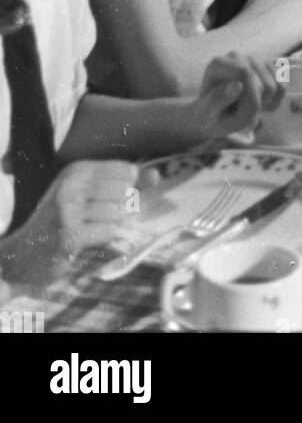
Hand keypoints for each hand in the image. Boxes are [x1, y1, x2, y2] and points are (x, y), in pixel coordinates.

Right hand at [3, 161, 137, 286]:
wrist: (23, 253)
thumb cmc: (60, 220)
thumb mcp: (86, 194)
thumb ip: (122, 183)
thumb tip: (157, 175)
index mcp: (77, 170)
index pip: (123, 169)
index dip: (134, 185)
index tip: (129, 196)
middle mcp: (72, 185)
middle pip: (123, 190)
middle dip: (126, 207)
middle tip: (108, 217)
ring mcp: (69, 211)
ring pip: (118, 211)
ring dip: (116, 223)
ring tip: (98, 227)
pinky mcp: (70, 235)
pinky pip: (107, 231)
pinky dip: (108, 236)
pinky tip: (94, 236)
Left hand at [189, 52, 284, 140]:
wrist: (213, 116)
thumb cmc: (210, 116)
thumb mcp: (209, 113)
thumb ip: (220, 99)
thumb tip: (238, 84)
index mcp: (218, 64)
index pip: (246, 73)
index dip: (251, 98)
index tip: (242, 115)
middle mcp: (236, 56)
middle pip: (263, 82)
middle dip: (257, 104)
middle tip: (241, 114)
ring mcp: (253, 59)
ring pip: (275, 84)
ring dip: (266, 103)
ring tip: (248, 109)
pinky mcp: (266, 67)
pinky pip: (282, 85)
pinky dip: (275, 100)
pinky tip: (259, 104)